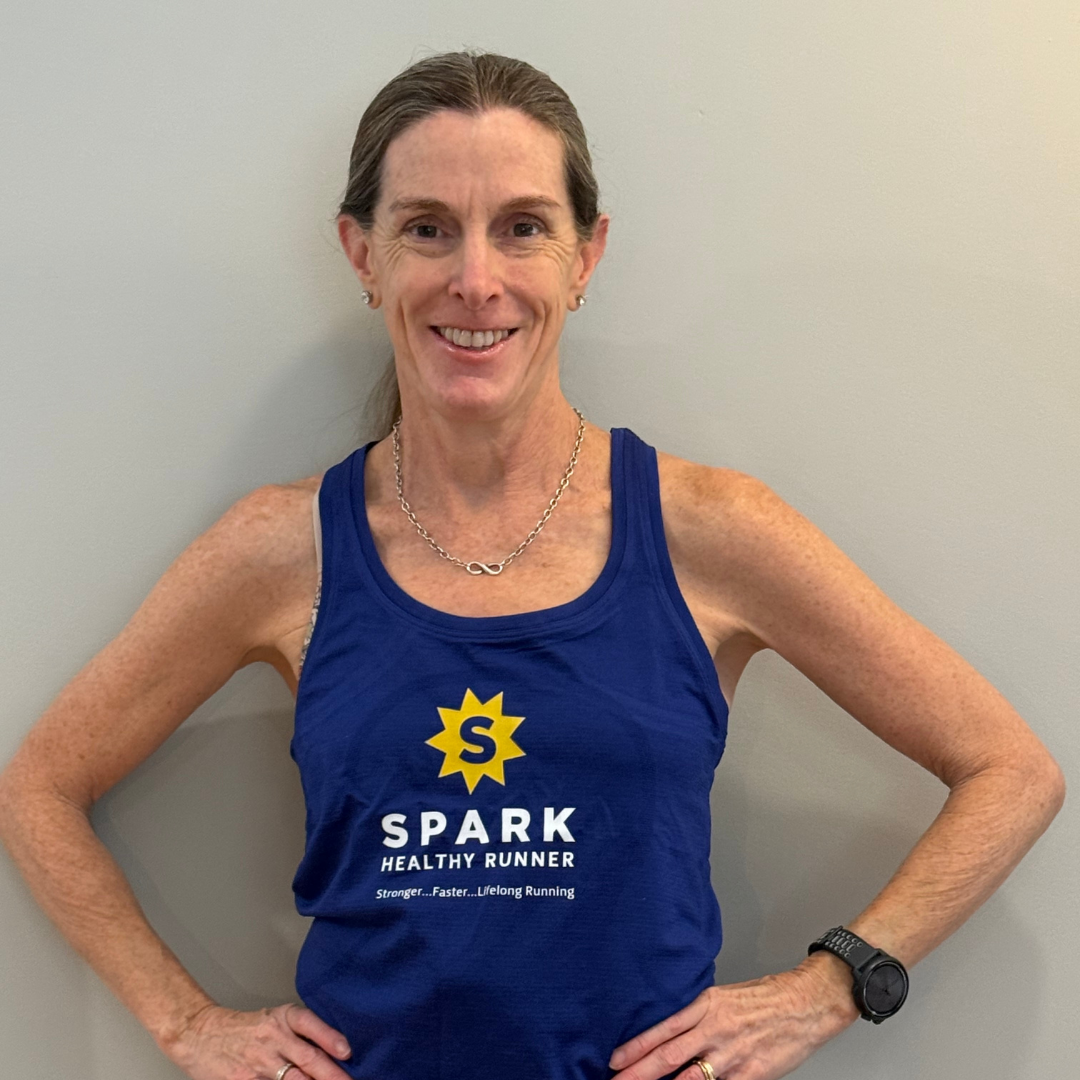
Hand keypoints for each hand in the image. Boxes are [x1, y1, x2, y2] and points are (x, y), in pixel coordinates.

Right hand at [164, 1002, 353, 1079]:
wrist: (200, 1034)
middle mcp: (273, 1039)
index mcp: (282, 1018)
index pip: (310, 1024)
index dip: (331, 1038)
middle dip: (333, 1076)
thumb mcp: (273, 1019)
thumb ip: (299, 1034)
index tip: (347, 1052)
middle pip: (309, 1059)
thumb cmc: (243, 1029)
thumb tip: (334, 1054)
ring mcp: (259, 1064)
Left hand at [607, 961, 859, 1079]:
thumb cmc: (767, 997)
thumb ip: (700, 1015)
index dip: (636, 1046)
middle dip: (639, 1073)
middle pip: (668, 1056)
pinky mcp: (751, 1073)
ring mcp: (732, 1054)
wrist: (806, 1002)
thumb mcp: (725, 996)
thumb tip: (675, 1032)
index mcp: (706, 1005)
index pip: (663, 1029)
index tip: (615, 1060)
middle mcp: (714, 1029)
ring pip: (689, 1078)